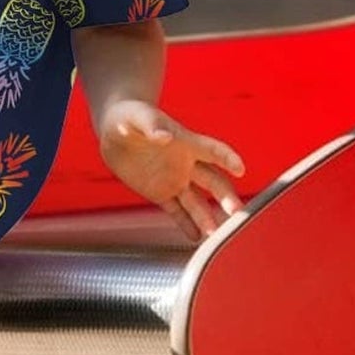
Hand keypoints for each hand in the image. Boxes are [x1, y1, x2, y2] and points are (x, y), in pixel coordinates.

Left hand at [98, 99, 245, 240]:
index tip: (239, 169)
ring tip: (216, 235)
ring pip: (197, 202)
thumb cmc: (130, 116)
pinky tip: (196, 238)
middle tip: (236, 213)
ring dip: (207, 218)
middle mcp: (186, 165)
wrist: (114, 131)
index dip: (227, 159)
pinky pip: (176, 211)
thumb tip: (165, 136)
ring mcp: (175, 181)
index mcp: (186, 143)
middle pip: (213, 183)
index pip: (212, 151)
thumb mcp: (137, 117)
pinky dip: (186, 224)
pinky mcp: (160, 193)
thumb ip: (151, 125)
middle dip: (225, 197)